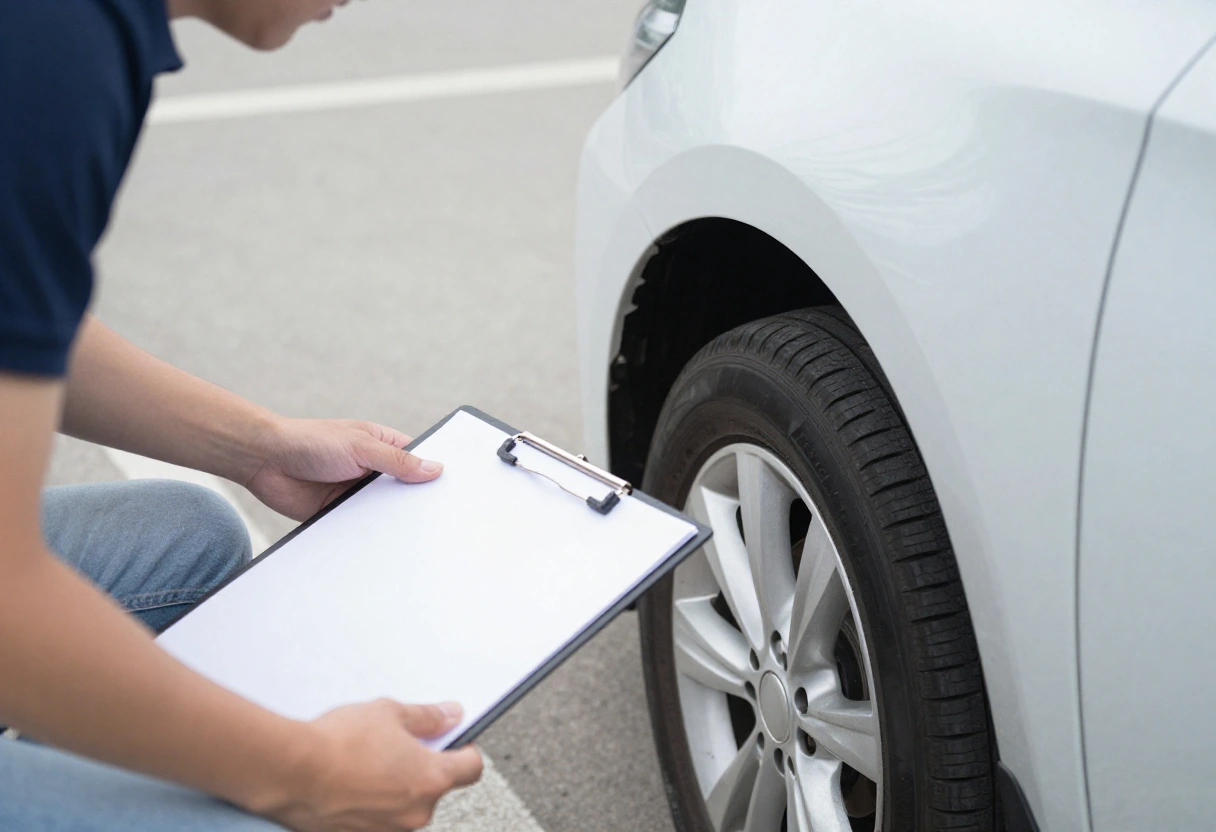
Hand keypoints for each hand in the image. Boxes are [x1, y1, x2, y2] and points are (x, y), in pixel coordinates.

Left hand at [245, 419, 441, 519]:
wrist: (265, 461)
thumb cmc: (310, 440)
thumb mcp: (360, 447)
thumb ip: (397, 461)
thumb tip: (434, 468)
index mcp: (383, 446)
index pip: (419, 461)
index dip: (434, 475)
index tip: (452, 491)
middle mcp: (373, 471)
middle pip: (405, 491)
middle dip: (416, 503)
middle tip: (438, 521)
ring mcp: (357, 494)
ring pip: (385, 513)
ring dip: (393, 521)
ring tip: (416, 538)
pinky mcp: (340, 515)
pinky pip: (362, 528)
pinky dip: (370, 535)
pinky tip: (383, 545)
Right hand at [267, 700, 482, 831]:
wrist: (290, 772)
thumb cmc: (337, 744)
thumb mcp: (390, 712)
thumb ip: (427, 717)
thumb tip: (449, 716)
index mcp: (432, 779)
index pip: (471, 768)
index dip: (465, 750)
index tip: (455, 741)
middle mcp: (416, 812)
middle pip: (437, 787)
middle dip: (423, 766)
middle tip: (399, 744)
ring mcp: (389, 830)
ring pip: (406, 804)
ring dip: (396, 786)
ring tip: (368, 761)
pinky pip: (380, 817)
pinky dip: (373, 802)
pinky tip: (353, 781)